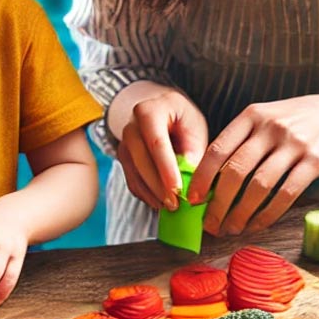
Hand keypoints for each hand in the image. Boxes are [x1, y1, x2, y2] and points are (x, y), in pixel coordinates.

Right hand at [118, 88, 207, 211]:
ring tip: (171, 206)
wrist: (163, 112)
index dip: (166, 168)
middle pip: (140, 159)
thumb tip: (189, 174)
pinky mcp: (123, 160)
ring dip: (152, 193)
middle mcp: (131, 126)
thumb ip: (194, 149)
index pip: (156, 142)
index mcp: (149, 111)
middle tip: (175, 204)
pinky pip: (132, 181)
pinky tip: (160, 202)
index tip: (177, 189)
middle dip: (158, 185)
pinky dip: (146, 194)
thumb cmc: (182, 119)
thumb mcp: (195, 127)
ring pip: (134, 173)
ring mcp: (124, 143)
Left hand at [188, 92, 318, 235]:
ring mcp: (294, 143)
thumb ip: (241, 139)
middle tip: (211, 224)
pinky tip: (258, 225)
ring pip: (259, 186)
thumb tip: (210, 178)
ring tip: (232, 228)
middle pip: (236, 171)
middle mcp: (270, 127)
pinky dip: (268, 214)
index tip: (193, 199)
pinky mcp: (315, 161)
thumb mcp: (265, 116)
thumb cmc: (295, 119)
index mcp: (252, 115)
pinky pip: (286, 194)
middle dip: (219, 203)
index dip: (203, 177)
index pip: (218, 148)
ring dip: (242, 213)